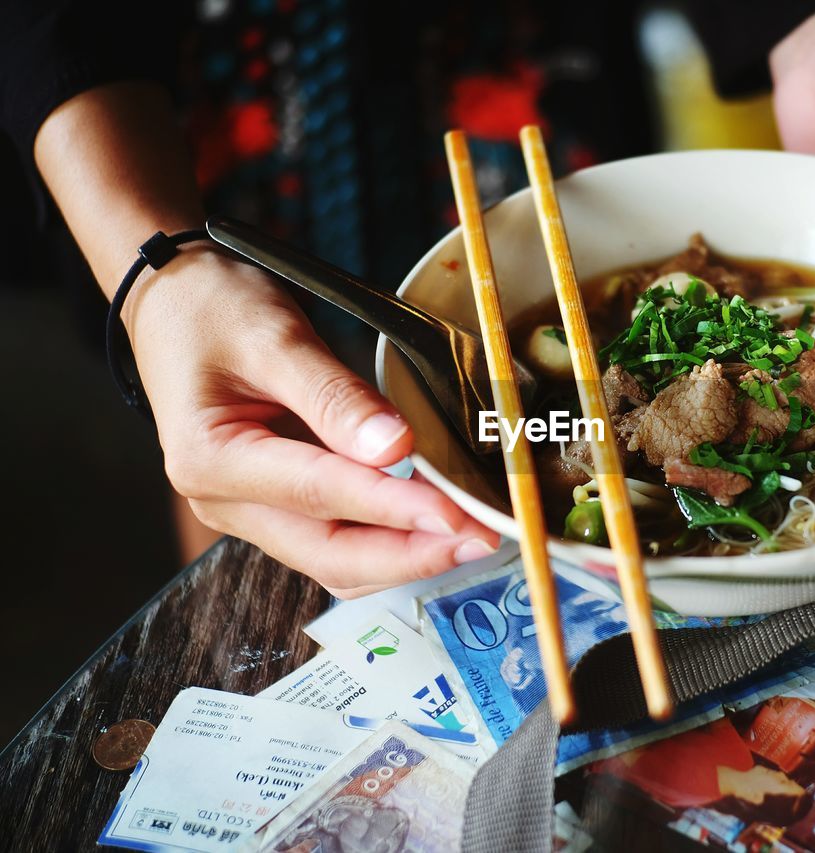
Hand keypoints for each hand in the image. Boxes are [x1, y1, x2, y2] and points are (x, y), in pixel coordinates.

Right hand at [126, 249, 498, 596]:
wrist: (174, 302)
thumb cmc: (213, 309)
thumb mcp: (275, 336)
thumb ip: (335, 397)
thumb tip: (397, 450)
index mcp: (210, 458)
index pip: (321, 495)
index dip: (396, 510)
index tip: (457, 515)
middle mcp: (225, 501)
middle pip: (331, 554)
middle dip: (413, 554)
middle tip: (483, 540)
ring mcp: (249, 512)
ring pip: (337, 561)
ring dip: (406, 556)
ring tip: (471, 537)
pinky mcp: (277, 507)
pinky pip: (337, 541)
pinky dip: (388, 540)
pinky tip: (433, 524)